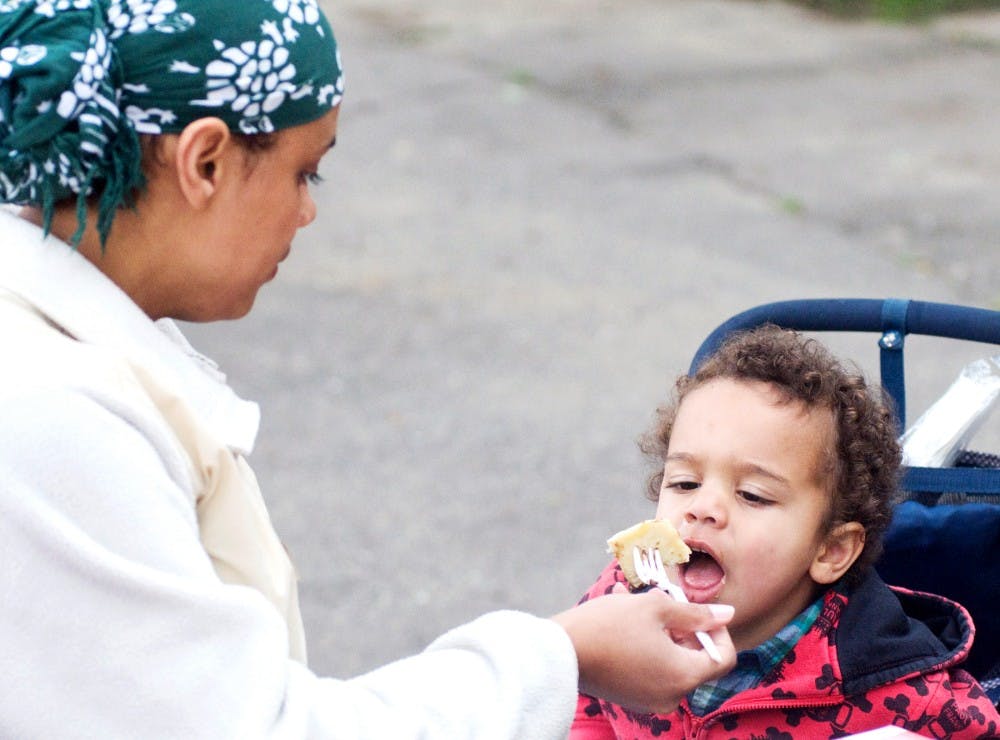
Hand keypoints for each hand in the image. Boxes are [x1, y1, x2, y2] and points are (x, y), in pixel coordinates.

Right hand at [551, 587, 734, 713]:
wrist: (559, 652)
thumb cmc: (609, 626)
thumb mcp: (656, 608)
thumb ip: (696, 613)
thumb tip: (728, 614)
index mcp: (684, 675)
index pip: (724, 657)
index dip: (717, 630)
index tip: (697, 610)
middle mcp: (672, 695)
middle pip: (695, 658)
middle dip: (683, 626)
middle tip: (662, 600)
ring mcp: (650, 699)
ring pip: (669, 659)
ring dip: (660, 629)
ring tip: (633, 600)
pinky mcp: (630, 696)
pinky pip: (649, 668)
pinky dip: (645, 644)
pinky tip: (621, 614)